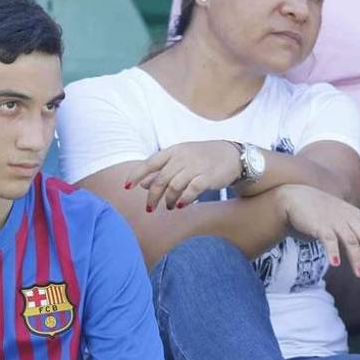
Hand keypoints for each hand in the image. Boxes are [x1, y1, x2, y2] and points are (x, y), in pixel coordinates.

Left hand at [126, 141, 242, 210]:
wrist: (233, 156)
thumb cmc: (201, 158)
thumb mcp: (180, 160)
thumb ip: (162, 170)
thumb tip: (142, 184)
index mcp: (173, 151)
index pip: (150, 163)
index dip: (136, 175)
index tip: (126, 187)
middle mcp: (182, 157)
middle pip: (160, 179)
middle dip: (152, 196)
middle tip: (150, 208)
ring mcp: (196, 166)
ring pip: (174, 186)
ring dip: (169, 199)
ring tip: (169, 206)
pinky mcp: (208, 176)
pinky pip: (192, 190)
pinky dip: (185, 199)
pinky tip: (182, 205)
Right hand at [276, 184, 359, 276]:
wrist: (294, 197)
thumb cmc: (316, 209)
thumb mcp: (339, 214)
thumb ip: (351, 226)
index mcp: (354, 214)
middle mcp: (347, 217)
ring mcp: (334, 221)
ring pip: (351, 241)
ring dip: (357, 259)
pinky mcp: (319, 226)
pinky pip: (329, 240)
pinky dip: (333, 252)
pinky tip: (335, 264)